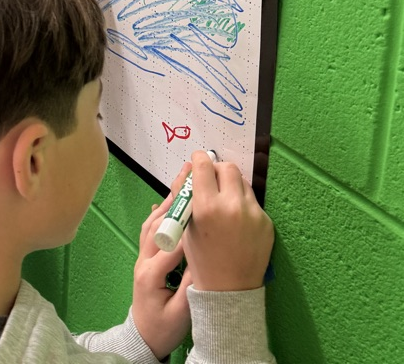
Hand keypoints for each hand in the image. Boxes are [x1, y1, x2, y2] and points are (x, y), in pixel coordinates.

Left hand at [132, 163, 192, 359]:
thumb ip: (191, 288)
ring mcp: (142, 258)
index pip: (170, 245)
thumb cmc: (164, 328)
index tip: (202, 210)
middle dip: (174, 204)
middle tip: (188, 182)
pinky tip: (165, 203)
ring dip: (166, 205)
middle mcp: (143, 261)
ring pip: (152, 225)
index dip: (186, 228)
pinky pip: (150, 231)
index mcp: (151, 274)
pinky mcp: (145, 258)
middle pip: (157, 226)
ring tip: (181, 186)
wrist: (143, 338)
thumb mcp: (182, 313)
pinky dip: (159, 214)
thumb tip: (204, 261)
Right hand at [183, 151, 273, 291]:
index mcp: (207, 207)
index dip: (199, 160)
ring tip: (224, 203)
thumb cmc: (201, 260)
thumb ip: (184, 196)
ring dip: (232, 186)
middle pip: (228, 168)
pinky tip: (236, 222)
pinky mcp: (267, 223)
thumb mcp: (185, 227)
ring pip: (243, 183)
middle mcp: (232, 206)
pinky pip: (253, 202)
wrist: (229, 291)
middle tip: (212, 182)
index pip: (204, 166)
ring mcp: (253, 214)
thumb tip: (188, 169)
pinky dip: (243, 205)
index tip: (198, 161)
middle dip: (218, 170)